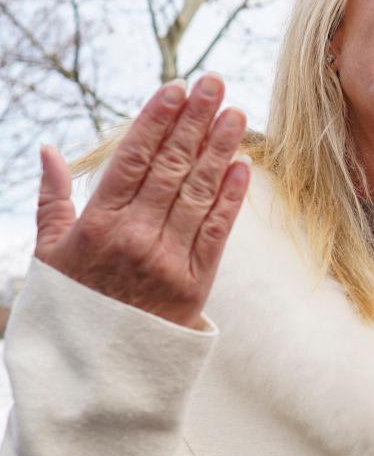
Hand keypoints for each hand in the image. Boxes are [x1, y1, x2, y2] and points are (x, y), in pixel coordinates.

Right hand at [35, 75, 249, 328]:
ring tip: (235, 113)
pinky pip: (216, 232)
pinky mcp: (195, 283)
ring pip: (197, 193)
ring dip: (219, 149)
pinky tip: (243, 165)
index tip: (177, 88)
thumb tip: (48, 149)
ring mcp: (166, 260)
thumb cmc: (72, 304)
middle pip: (170, 168)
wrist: (98, 372)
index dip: (157, 121)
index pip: (132, 160)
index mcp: (96, 226)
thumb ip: (52, 199)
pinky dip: (230, 197)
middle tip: (215, 83)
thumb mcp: (49, 255)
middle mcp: (133, 238)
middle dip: (194, 121)